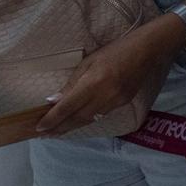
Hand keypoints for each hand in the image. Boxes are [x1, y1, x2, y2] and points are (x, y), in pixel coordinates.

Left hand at [37, 23, 178, 134]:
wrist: (147, 51)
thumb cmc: (115, 50)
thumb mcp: (89, 62)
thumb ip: (72, 83)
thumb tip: (55, 100)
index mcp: (93, 83)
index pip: (67, 107)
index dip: (52, 119)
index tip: (39, 127)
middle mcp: (104, 96)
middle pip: (77, 118)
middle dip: (59, 128)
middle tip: (44, 135)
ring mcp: (115, 102)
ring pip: (88, 120)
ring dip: (71, 127)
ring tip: (57, 132)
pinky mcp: (122, 104)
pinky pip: (100, 115)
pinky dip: (86, 120)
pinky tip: (77, 121)